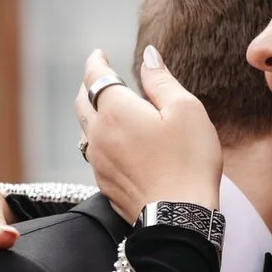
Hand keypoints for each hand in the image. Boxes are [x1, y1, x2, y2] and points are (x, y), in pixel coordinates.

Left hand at [75, 46, 221, 219]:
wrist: (179, 218)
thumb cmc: (188, 161)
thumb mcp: (186, 110)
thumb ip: (162, 80)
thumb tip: (148, 56)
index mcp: (116, 110)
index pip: (96, 76)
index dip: (95, 62)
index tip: (98, 54)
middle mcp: (99, 133)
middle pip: (83, 101)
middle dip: (89, 85)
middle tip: (99, 76)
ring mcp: (98, 161)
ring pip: (85, 129)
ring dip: (92, 113)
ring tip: (104, 107)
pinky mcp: (104, 183)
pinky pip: (94, 152)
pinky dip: (100, 139)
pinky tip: (115, 142)